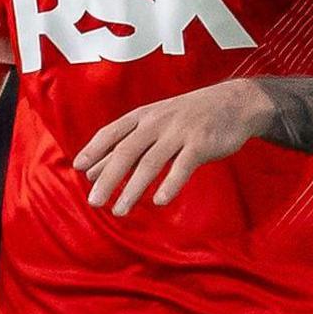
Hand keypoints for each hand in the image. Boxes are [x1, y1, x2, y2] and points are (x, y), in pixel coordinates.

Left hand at [72, 79, 271, 214]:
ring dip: (133, 189)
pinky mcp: (201, 144)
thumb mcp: (153, 124)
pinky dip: (170, 184)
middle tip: (94, 202)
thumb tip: (91, 172)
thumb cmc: (186, 117)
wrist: (234, 102)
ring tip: (120, 211)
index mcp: (141, 117)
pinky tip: (159, 202)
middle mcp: (156, 123)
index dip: (94, 150)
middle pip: (126, 152)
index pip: (111, 133)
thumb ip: (125, 145)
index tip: (79, 169)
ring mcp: (179, 132)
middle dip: (107, 178)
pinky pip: (182, 167)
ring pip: (150, 163)